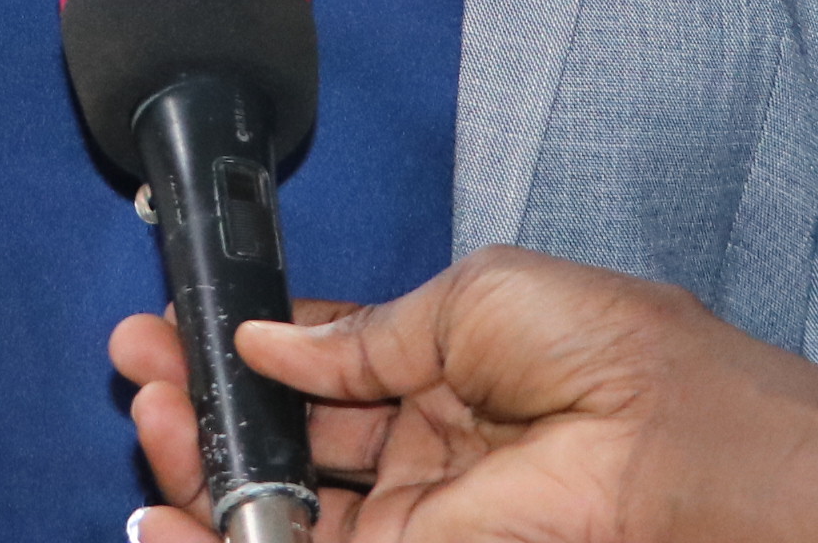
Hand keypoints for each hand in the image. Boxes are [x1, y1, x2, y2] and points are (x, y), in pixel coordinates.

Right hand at [112, 248, 817, 542]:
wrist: (678, 450)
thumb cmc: (609, 353)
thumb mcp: (472, 300)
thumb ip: (362, 335)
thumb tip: (271, 337)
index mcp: (446, 368)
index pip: (323, 363)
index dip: (247, 346)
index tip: (176, 323)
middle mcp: (423, 447)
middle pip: (288, 438)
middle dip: (208, 403)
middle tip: (139, 368)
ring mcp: (415, 517)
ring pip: (282, 507)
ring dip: (204, 468)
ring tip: (148, 426)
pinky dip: (223, 542)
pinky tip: (166, 514)